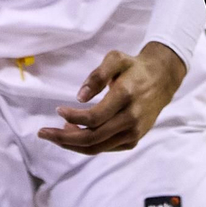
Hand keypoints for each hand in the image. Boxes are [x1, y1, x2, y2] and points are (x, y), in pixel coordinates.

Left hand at [37, 43, 186, 154]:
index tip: (57, 110)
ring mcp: (134, 132)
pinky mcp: (134, 139)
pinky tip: (75, 133)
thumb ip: (97, 75)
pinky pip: (106, 147)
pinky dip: (87, 145)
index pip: (94, 117)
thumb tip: (80, 98)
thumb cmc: (133, 67)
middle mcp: (131, 118)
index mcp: (126, 96)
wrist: (163, 79)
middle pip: (92, 138)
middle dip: (64, 138)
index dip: (73, 117)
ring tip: (55, 134)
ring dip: (72, 144)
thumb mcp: (116, 59)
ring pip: (98, 147)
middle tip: (43, 133)